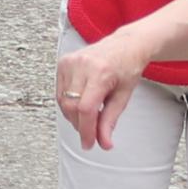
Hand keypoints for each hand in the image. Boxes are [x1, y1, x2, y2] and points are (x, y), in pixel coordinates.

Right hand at [55, 30, 153, 149]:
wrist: (126, 45)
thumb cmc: (127, 67)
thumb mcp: (124, 96)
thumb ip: (110, 120)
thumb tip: (103, 142)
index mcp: (100, 72)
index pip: (86, 108)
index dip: (86, 130)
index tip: (88, 143)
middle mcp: (82, 65)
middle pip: (72, 106)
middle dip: (80, 125)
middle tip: (91, 134)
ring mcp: (70, 62)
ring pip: (63, 101)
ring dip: (73, 115)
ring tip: (89, 116)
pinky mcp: (63, 62)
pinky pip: (60, 91)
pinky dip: (68, 103)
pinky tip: (80, 104)